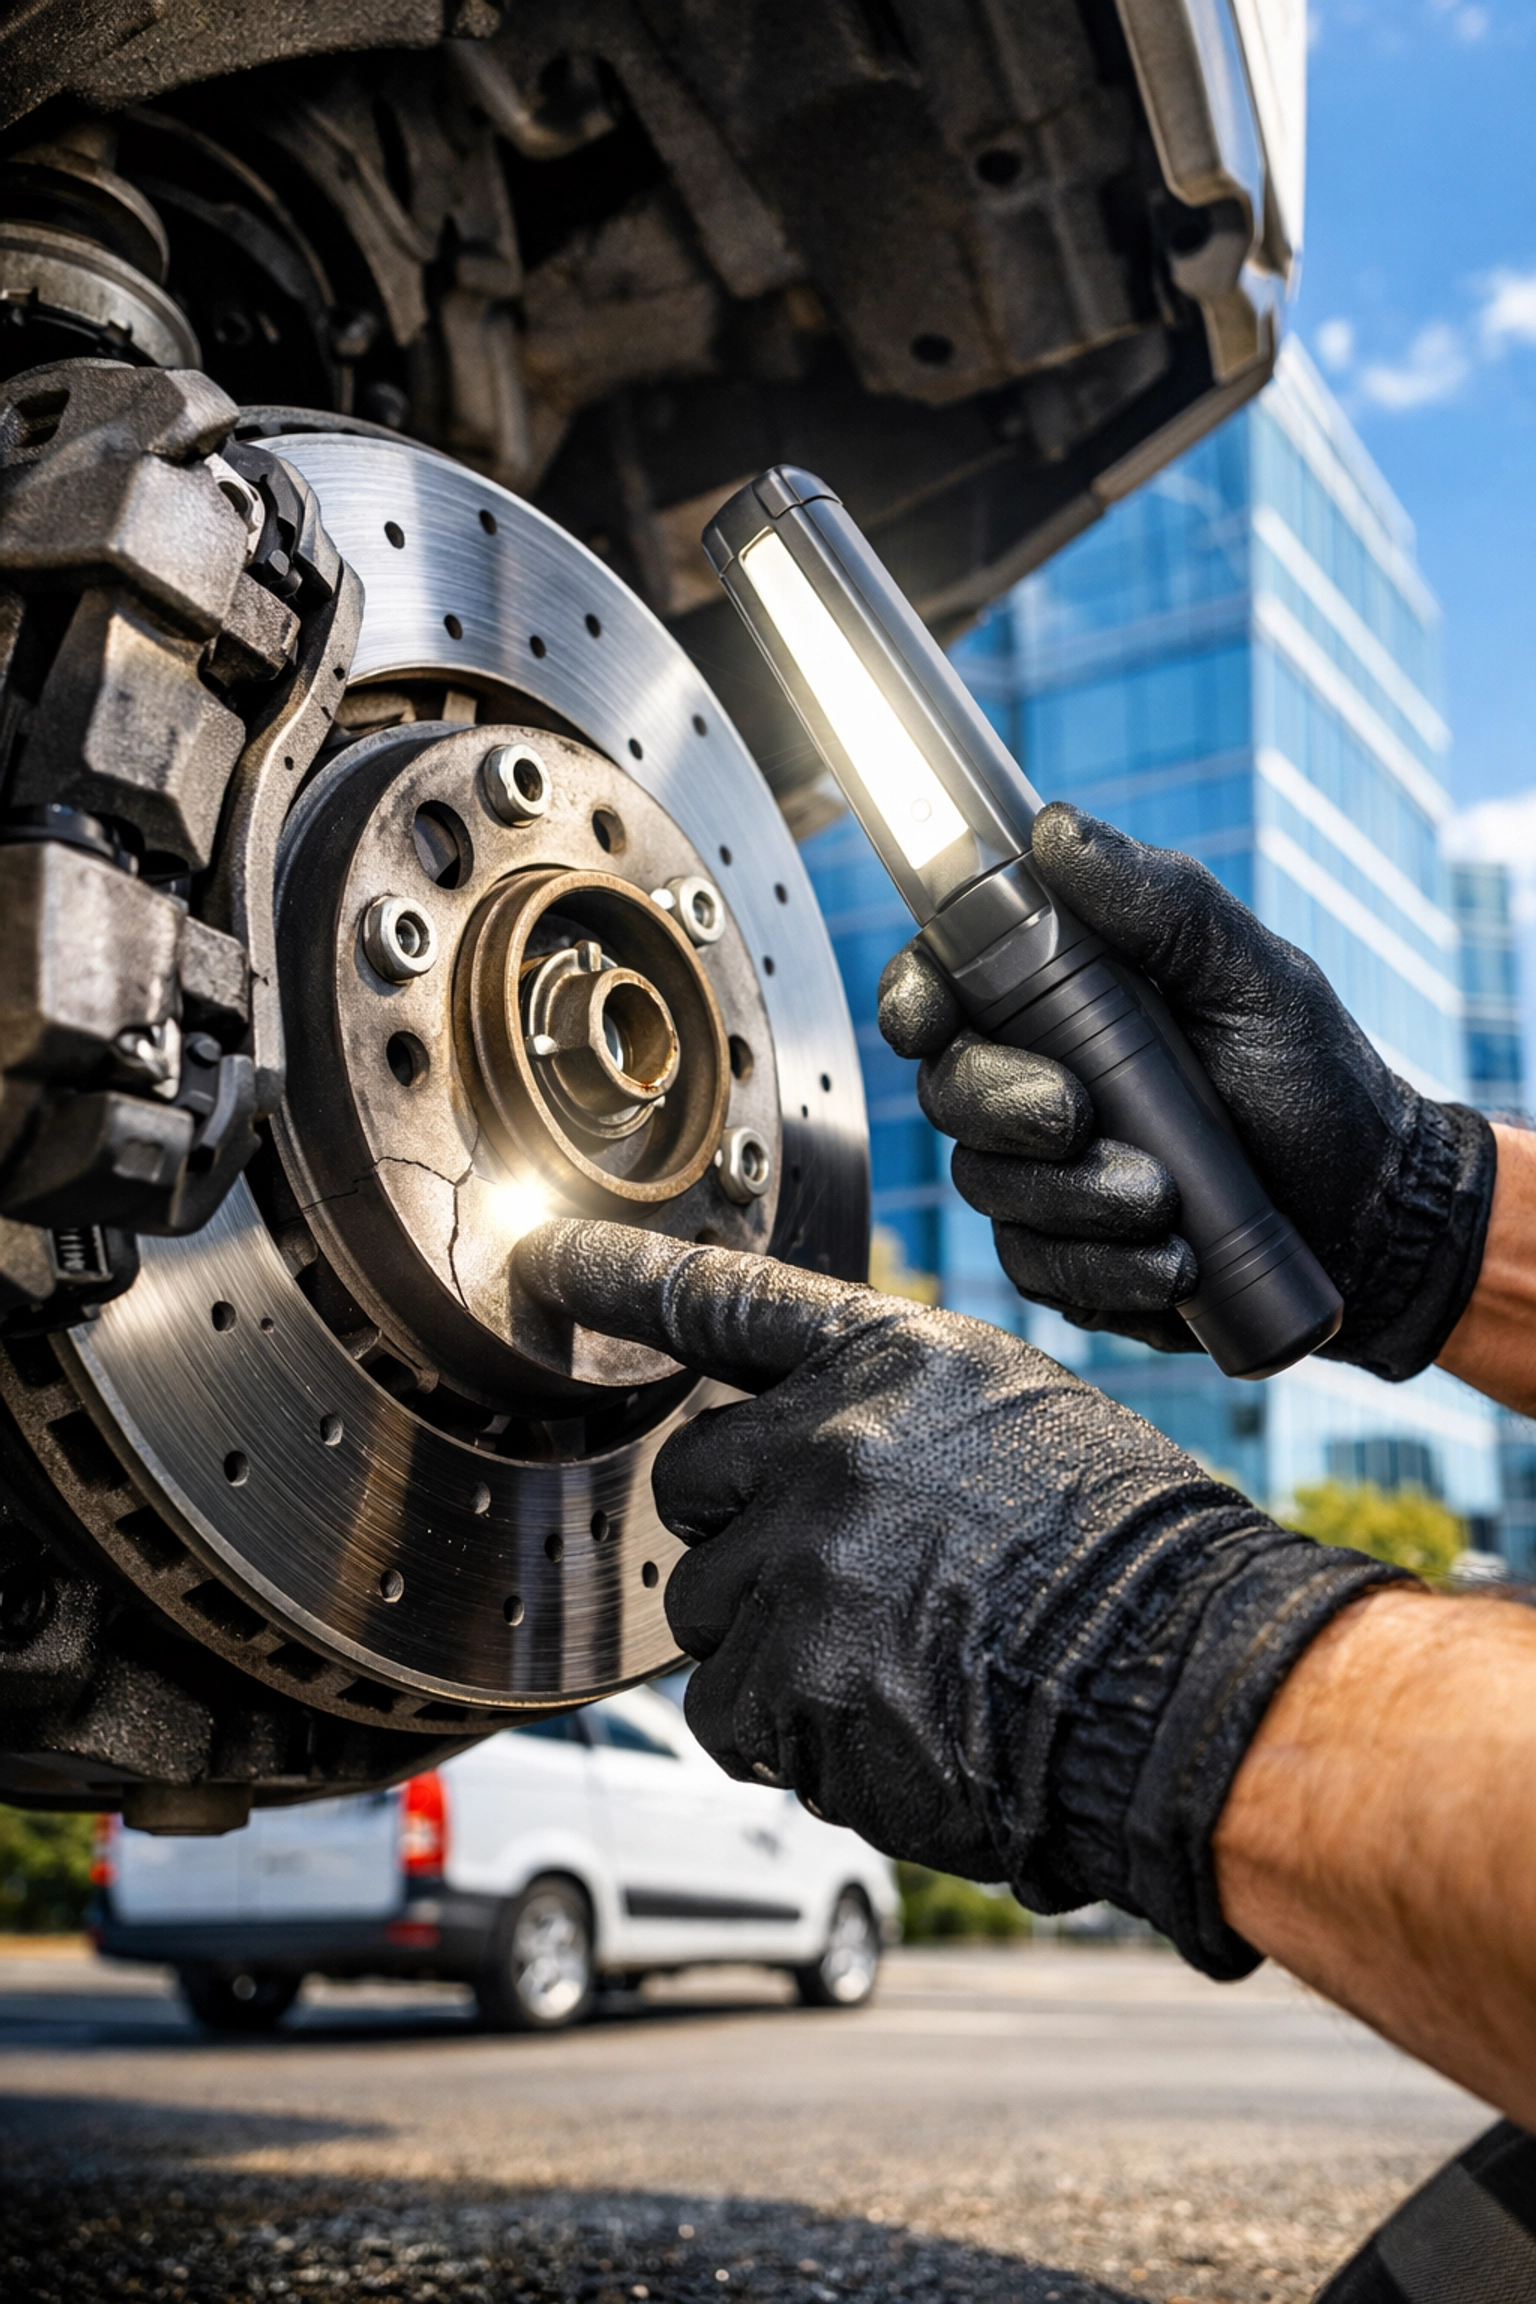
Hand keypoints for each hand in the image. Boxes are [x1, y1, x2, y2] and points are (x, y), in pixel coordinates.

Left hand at [514, 1219, 1400, 1978]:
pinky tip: (883, 1730)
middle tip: (845, 1588)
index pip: (726, 1306)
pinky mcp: (794, 1679)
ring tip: (895, 1667)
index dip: (625, 1281)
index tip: (548, 1258)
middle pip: (691, 1487)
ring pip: (705, 1613)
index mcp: (890, 1362)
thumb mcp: (1019, 1419)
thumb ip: (892, 1416)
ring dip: (771, 1649)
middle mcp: (829, 1442)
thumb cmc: (1129, 1553)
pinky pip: (728, 1714)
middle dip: (741, 1542)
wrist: (1190, 1679)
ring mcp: (804, 1560)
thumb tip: (799, 1457)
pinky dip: (786, 1738)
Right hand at [879, 803, 1495, 1380]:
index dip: (912, 1001)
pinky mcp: (1073, 1263)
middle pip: (947, 1094)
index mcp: (1062, 1005)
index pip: (942, 990)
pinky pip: (1041, 1274)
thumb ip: (1162, 901)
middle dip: (1004, 1107)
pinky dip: (1104, 1271)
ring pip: (991, 1191)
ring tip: (1167, 1202)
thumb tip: (1055, 828)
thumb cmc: (1312, 1081)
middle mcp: (1035, 1088)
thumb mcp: (1252, 976)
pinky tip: (1173, 1262)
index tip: (930, 1020)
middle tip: (1079, 1116)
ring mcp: (1047, 1181)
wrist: (1373, 1214)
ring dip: (1074, 1200)